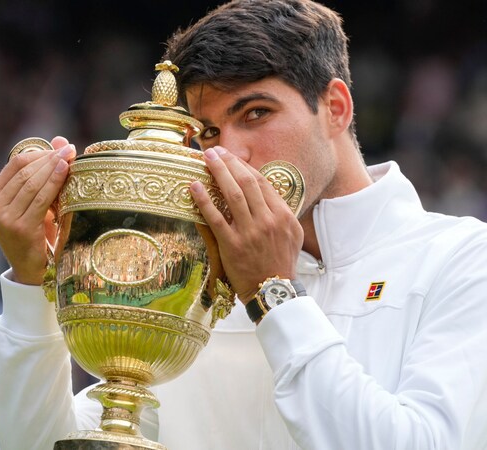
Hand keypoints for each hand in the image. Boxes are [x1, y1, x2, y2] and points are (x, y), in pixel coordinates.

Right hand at [0, 136, 75, 284]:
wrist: (33, 270)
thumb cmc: (37, 233)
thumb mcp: (37, 201)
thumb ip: (44, 172)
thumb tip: (60, 140)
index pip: (16, 163)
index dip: (40, 152)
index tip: (62, 147)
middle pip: (25, 171)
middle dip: (50, 158)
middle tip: (70, 150)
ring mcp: (4, 218)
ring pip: (32, 183)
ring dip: (54, 168)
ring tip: (71, 157)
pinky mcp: (20, 228)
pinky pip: (40, 199)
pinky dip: (54, 183)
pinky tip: (66, 172)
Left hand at [190, 146, 303, 302]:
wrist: (273, 290)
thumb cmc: (281, 263)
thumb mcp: (292, 235)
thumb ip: (281, 213)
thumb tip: (266, 193)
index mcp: (282, 215)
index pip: (261, 182)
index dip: (244, 166)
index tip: (231, 157)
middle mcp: (267, 220)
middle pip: (246, 182)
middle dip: (229, 163)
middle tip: (215, 152)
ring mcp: (249, 232)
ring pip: (232, 195)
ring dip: (217, 173)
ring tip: (206, 160)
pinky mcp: (232, 245)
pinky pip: (215, 218)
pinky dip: (204, 200)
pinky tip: (194, 187)